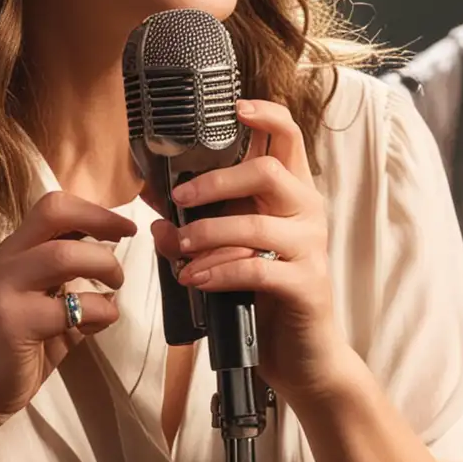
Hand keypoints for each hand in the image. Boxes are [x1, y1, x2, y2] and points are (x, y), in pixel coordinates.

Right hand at [0, 191, 135, 440]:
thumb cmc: (5, 354)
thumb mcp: (40, 313)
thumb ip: (70, 294)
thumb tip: (111, 288)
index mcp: (15, 254)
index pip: (52, 208)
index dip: (94, 210)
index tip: (124, 228)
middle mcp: (8, 262)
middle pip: (55, 213)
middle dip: (101, 219)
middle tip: (127, 239)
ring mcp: (7, 290)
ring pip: (65, 255)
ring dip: (103, 266)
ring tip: (113, 287)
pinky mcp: (15, 323)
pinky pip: (74, 307)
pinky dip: (100, 312)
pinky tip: (96, 325)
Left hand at [148, 98, 346, 404]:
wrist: (302, 355)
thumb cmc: (262, 295)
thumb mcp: (227, 249)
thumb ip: (195, 221)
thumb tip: (152, 199)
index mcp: (291, 194)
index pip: (288, 138)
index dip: (265, 115)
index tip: (235, 105)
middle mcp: (307, 212)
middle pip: (267, 173)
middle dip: (214, 183)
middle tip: (177, 199)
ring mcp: (310, 248)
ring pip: (256, 226)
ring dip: (207, 235)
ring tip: (178, 250)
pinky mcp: (307, 285)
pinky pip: (256, 270)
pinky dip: (218, 272)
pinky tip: (194, 279)